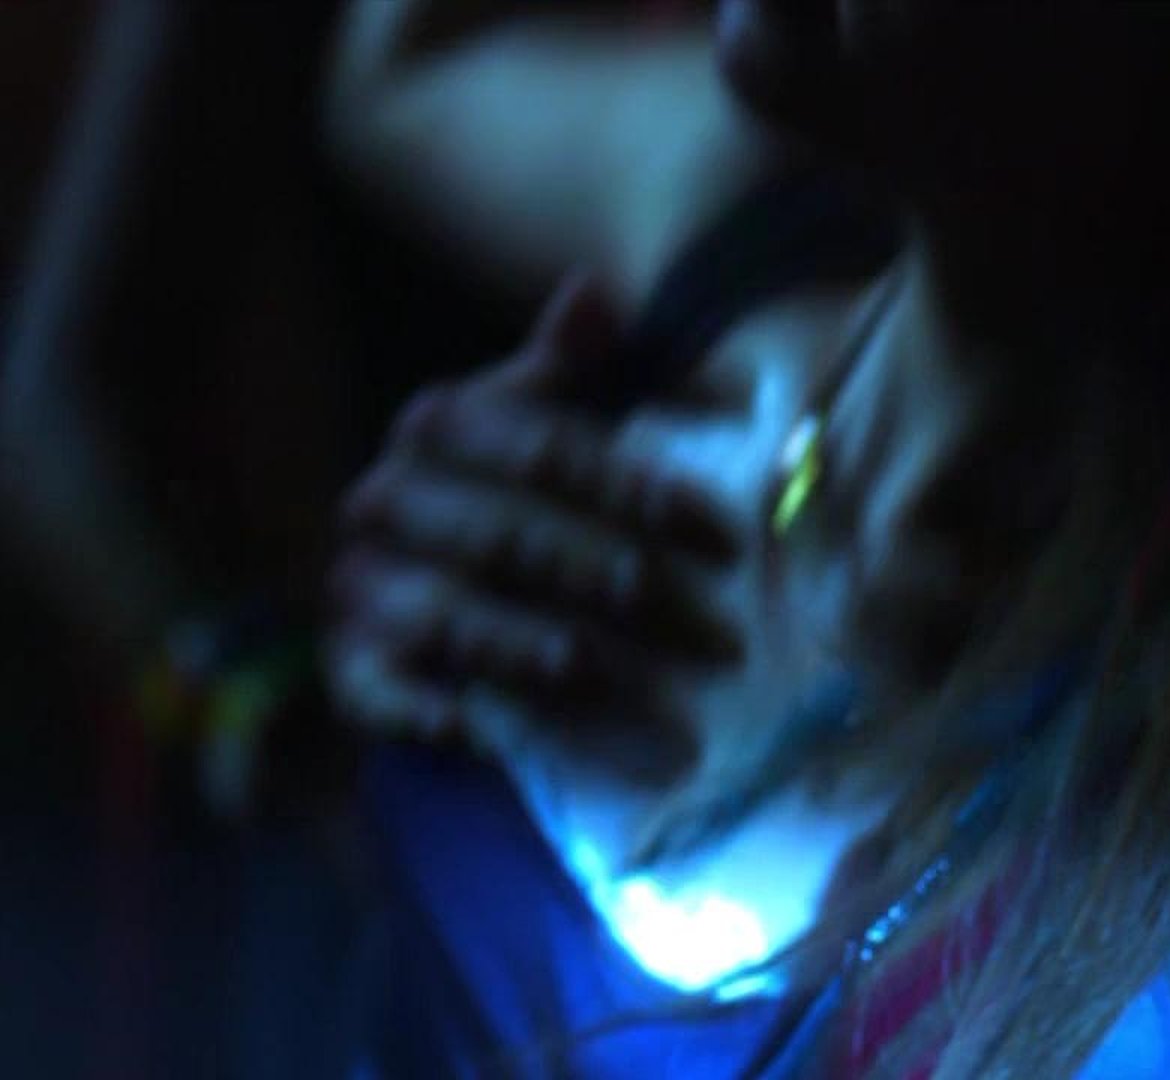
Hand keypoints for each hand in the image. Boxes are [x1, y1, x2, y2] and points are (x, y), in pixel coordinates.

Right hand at [325, 273, 754, 783]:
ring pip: (465, 623)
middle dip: (623, 589)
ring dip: (564, 662)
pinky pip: (398, 698)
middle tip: (719, 637)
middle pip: (513, 543)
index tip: (724, 540)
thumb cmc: (519, 491)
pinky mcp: (352, 669)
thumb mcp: (552, 419)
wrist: (420, 578)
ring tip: (654, 695)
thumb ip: (581, 368)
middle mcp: (383, 501)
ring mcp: (361, 587)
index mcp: (435, 424)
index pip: (545, 453)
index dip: (638, 494)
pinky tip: (525, 738)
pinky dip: (457, 719)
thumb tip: (592, 292)